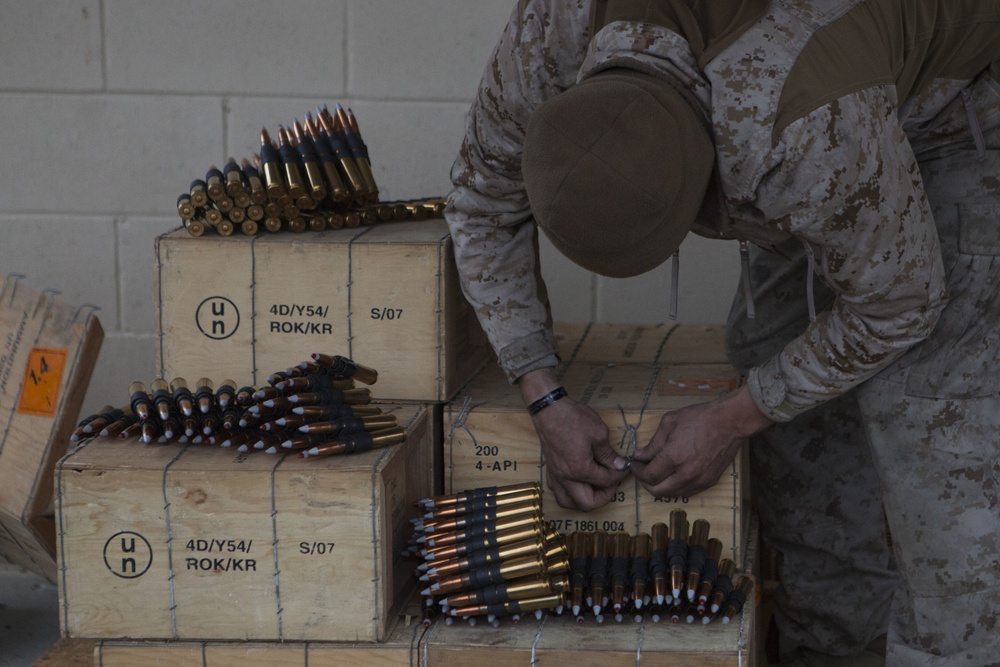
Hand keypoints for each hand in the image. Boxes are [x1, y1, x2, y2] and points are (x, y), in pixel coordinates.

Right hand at [519, 369, 628, 510]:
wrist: (548, 408)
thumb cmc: (572, 417)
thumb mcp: (598, 433)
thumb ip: (608, 454)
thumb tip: (618, 465)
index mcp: (579, 469)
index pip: (605, 482)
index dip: (619, 475)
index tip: (624, 467)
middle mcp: (565, 478)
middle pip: (587, 503)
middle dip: (604, 497)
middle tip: (611, 482)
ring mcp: (555, 475)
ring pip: (567, 502)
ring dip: (583, 500)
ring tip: (595, 487)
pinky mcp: (549, 470)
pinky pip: (558, 491)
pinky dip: (569, 493)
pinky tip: (578, 481)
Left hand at [630, 384, 771, 498]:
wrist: (730, 422)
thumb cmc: (700, 418)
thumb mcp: (670, 423)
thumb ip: (653, 444)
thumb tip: (640, 456)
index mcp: (674, 457)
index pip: (648, 476)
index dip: (637, 471)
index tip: (634, 463)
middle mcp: (686, 474)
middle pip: (657, 491)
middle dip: (645, 482)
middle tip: (642, 471)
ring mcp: (699, 480)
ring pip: (671, 494)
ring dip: (660, 486)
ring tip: (656, 473)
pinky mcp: (708, 482)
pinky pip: (686, 492)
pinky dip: (675, 487)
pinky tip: (672, 475)